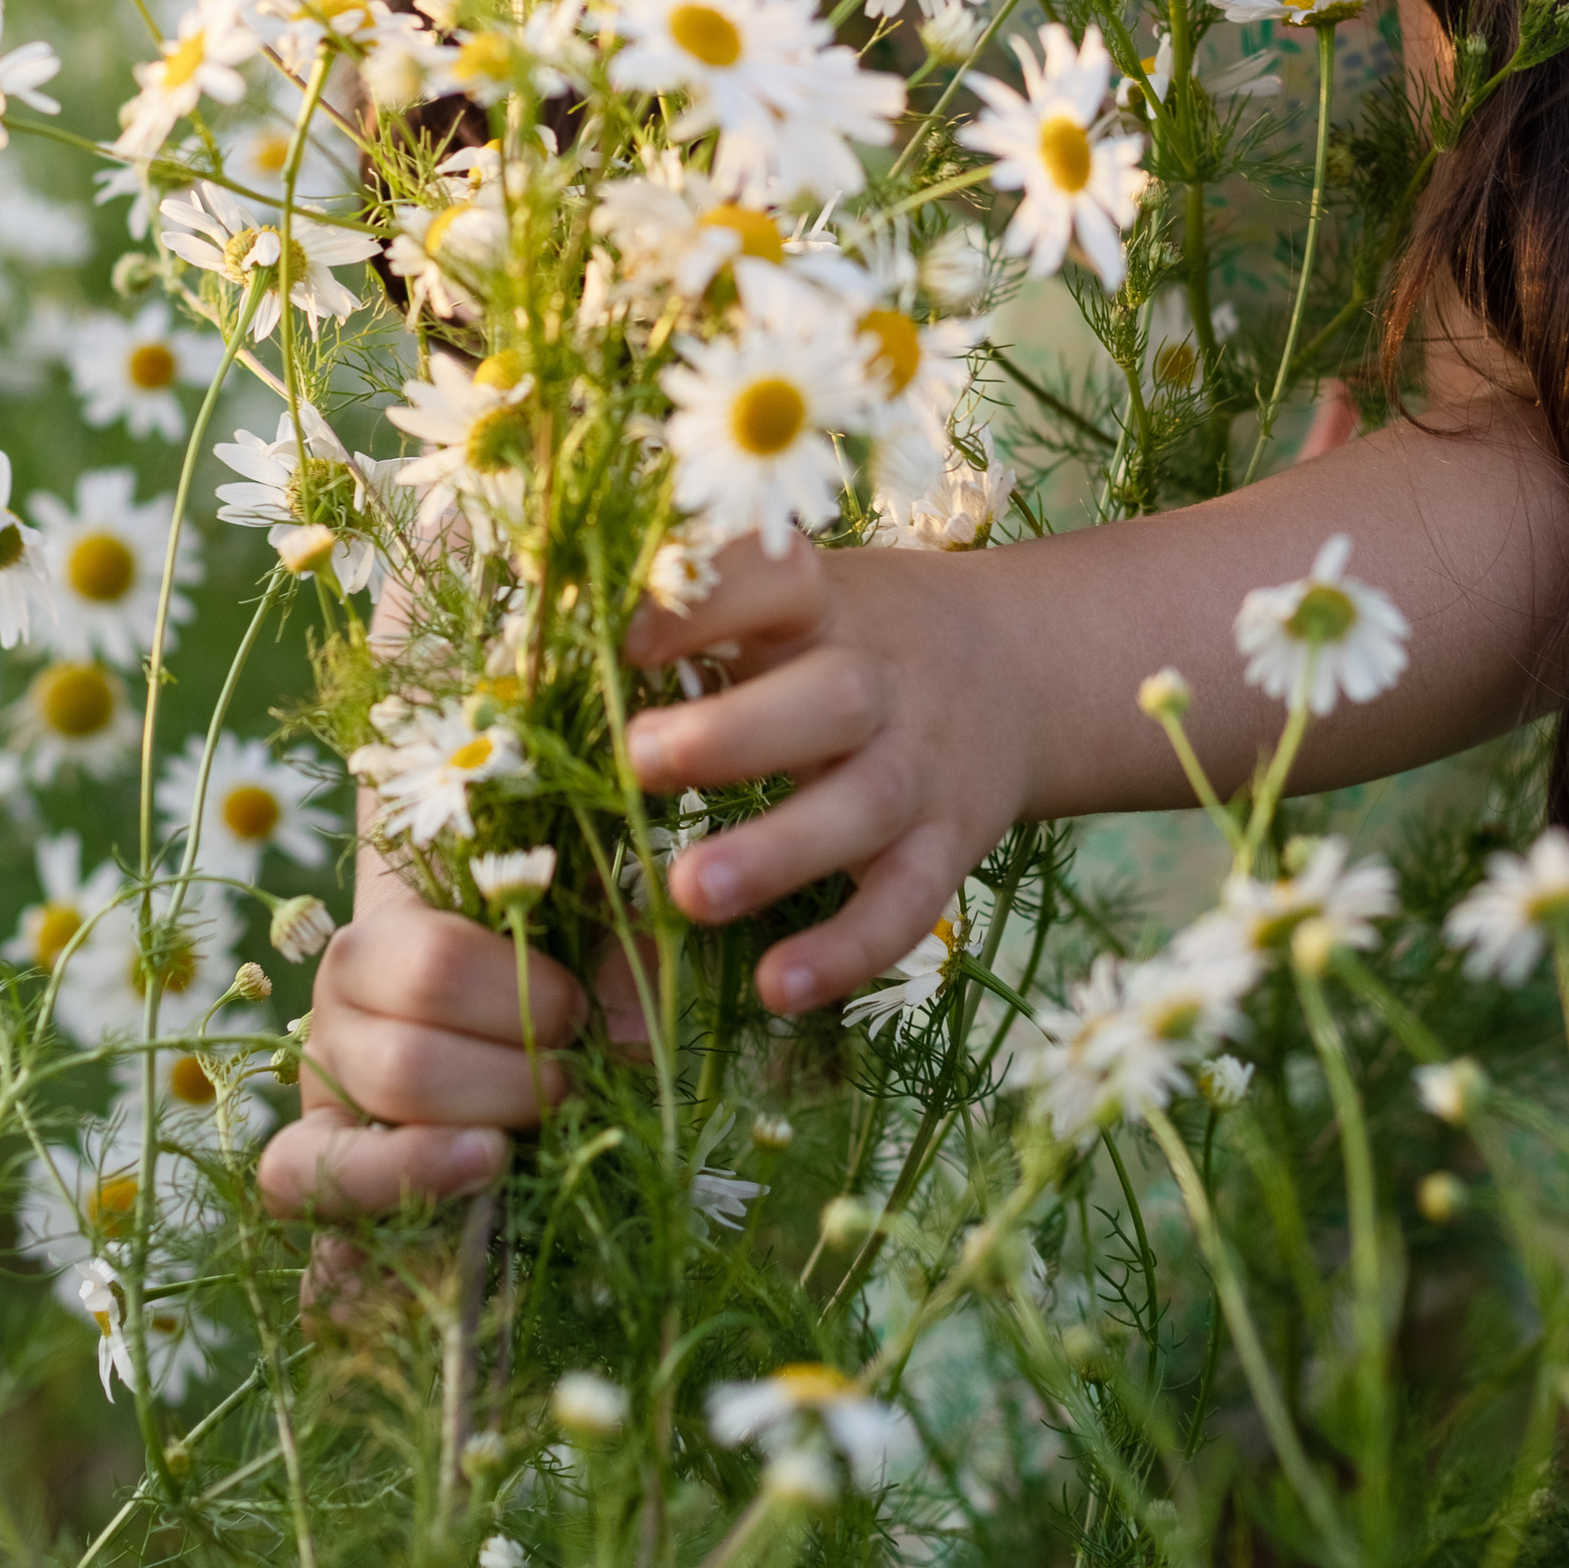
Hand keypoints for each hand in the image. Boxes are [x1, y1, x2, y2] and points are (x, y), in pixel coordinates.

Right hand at [256, 854, 652, 1218]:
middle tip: (564, 1088)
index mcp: (382, 940)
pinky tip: (433, 1210)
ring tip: (509, 1152)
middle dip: (507, 1090)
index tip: (576, 1014)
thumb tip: (634, 1037)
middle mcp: (332, 1015)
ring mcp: (318, 1097)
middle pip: (405, 1068)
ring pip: (357, 1146)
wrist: (456, 1013)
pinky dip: (367, 1209)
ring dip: (453, 1161)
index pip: (436, 966)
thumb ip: (617, 957)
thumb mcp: (572, 934)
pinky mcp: (315, 1168)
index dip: (521, 996)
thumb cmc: (522, 963)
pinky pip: (299, 1192)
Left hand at [623, 535, 1032, 1014]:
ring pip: (861, 807)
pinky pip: (906, 904)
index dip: (700, 604)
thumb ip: (699, 624)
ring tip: (687, 894)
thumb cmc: (850, 635)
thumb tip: (549, 650)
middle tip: (640, 760)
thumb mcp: (795, 601)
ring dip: (776, 853)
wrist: (1019, 665)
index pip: (773, 580)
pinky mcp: (949, 846)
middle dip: (733, 735)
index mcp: (823, 604)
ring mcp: (920, 767)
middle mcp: (878, 680)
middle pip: (827, 700)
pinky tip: (778, 987)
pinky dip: (847, 949)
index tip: (618, 634)